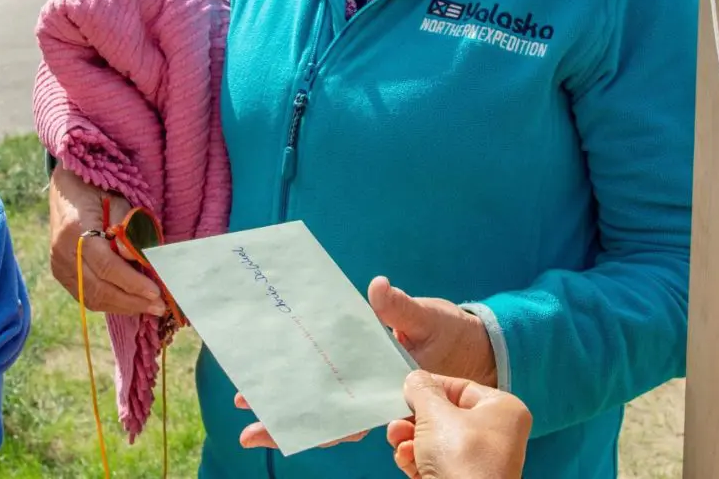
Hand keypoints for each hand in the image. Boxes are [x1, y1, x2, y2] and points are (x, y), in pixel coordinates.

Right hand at [49, 167, 164, 315]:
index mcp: (75, 230)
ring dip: (124, 306)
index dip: (133, 282)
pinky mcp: (60, 274)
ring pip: (92, 297)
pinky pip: (86, 296)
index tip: (156, 292)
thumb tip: (135, 258)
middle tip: (160, 307)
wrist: (65, 188)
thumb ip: (127, 228)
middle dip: (132, 301)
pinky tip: (131, 302)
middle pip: (99, 288)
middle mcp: (62, 253)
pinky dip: (111, 302)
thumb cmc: (98, 191)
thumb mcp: (118, 201)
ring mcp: (58, 266)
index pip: (107, 266)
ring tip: (149, 308)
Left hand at [234, 276, 496, 450]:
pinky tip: (276, 377)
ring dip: (288, 406)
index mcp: (386, 389)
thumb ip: (401, 308)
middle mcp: (371, 392)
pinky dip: (303, 381)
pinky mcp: (362, 368)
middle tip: (248, 430)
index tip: (279, 425)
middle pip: (326, 418)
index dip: (313, 426)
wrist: (471, 342)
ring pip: (324, 404)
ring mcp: (365, 383)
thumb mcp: (428, 319)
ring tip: (247, 406)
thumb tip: (379, 288)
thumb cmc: (451, 335)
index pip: (347, 417)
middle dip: (288, 424)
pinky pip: (330, 382)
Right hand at [387, 371, 530, 478]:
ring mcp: (479, 461)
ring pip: (436, 441)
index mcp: (502, 410)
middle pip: (444, 416)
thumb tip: (415, 379)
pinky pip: (435, 463)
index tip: (407, 390)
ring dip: (410, 439)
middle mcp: (495, 434)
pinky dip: (417, 459)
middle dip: (415, 419)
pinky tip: (404, 459)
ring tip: (396, 439)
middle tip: (397, 420)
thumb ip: (422, 390)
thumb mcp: (436, 413)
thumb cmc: (461, 457)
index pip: (461, 387)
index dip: (431, 387)